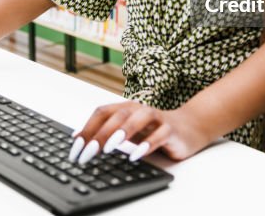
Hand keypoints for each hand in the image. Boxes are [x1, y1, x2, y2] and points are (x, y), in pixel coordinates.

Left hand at [66, 101, 212, 165]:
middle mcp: (139, 109)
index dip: (87, 128)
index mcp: (125, 108)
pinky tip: (136, 155)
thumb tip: (80, 141)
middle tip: (87, 152)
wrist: (189, 127)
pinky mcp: (171, 130)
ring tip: (108, 147)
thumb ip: (108, 133)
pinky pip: (159, 135)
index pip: (102, 113)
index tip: (75, 148)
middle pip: (117, 116)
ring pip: (138, 118)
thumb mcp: (129, 132)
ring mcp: (156, 118)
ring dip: (122, 132)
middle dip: (100, 134)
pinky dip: (147, 144)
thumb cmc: (154, 129)